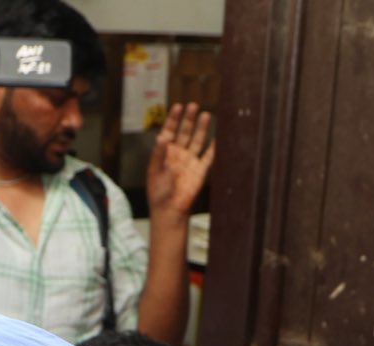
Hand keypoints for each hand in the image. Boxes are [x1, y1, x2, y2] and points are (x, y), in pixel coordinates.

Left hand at [146, 103, 215, 219]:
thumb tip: (162, 136)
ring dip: (201, 128)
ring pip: (197, 140)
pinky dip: (214, 147)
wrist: (170, 210)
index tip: (178, 106)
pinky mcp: (200, 171)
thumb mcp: (155, 171)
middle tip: (193, 106)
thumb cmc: (158, 192)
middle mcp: (178, 154)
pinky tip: (218, 137)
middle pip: (185, 132)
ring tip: (205, 114)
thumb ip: (159, 154)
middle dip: (189, 119)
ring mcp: (190, 161)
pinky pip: (209, 156)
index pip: (170, 130)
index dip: (173, 118)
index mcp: (165, 152)